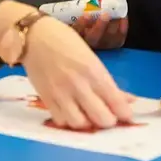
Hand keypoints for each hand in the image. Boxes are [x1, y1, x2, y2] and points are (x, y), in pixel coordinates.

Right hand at [22, 14, 132, 129]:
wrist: (34, 36)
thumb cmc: (65, 41)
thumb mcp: (91, 58)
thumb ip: (107, 82)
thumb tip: (127, 100)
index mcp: (93, 71)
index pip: (115, 101)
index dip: (125, 113)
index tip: (126, 116)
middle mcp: (79, 84)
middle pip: (102, 118)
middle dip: (109, 121)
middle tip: (108, 116)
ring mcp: (61, 93)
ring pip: (81, 124)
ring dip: (88, 124)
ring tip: (90, 116)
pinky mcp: (46, 99)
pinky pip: (61, 121)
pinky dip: (70, 121)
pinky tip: (73, 113)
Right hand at [72, 0, 127, 49]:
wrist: (99, 27)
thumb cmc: (89, 18)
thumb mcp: (85, 9)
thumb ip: (88, 0)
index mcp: (78, 33)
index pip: (77, 31)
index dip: (82, 24)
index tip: (86, 14)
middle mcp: (89, 42)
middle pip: (94, 38)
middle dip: (100, 26)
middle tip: (105, 14)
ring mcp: (103, 45)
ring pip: (108, 38)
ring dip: (113, 24)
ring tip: (116, 12)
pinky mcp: (114, 44)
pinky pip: (120, 37)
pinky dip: (122, 27)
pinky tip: (123, 16)